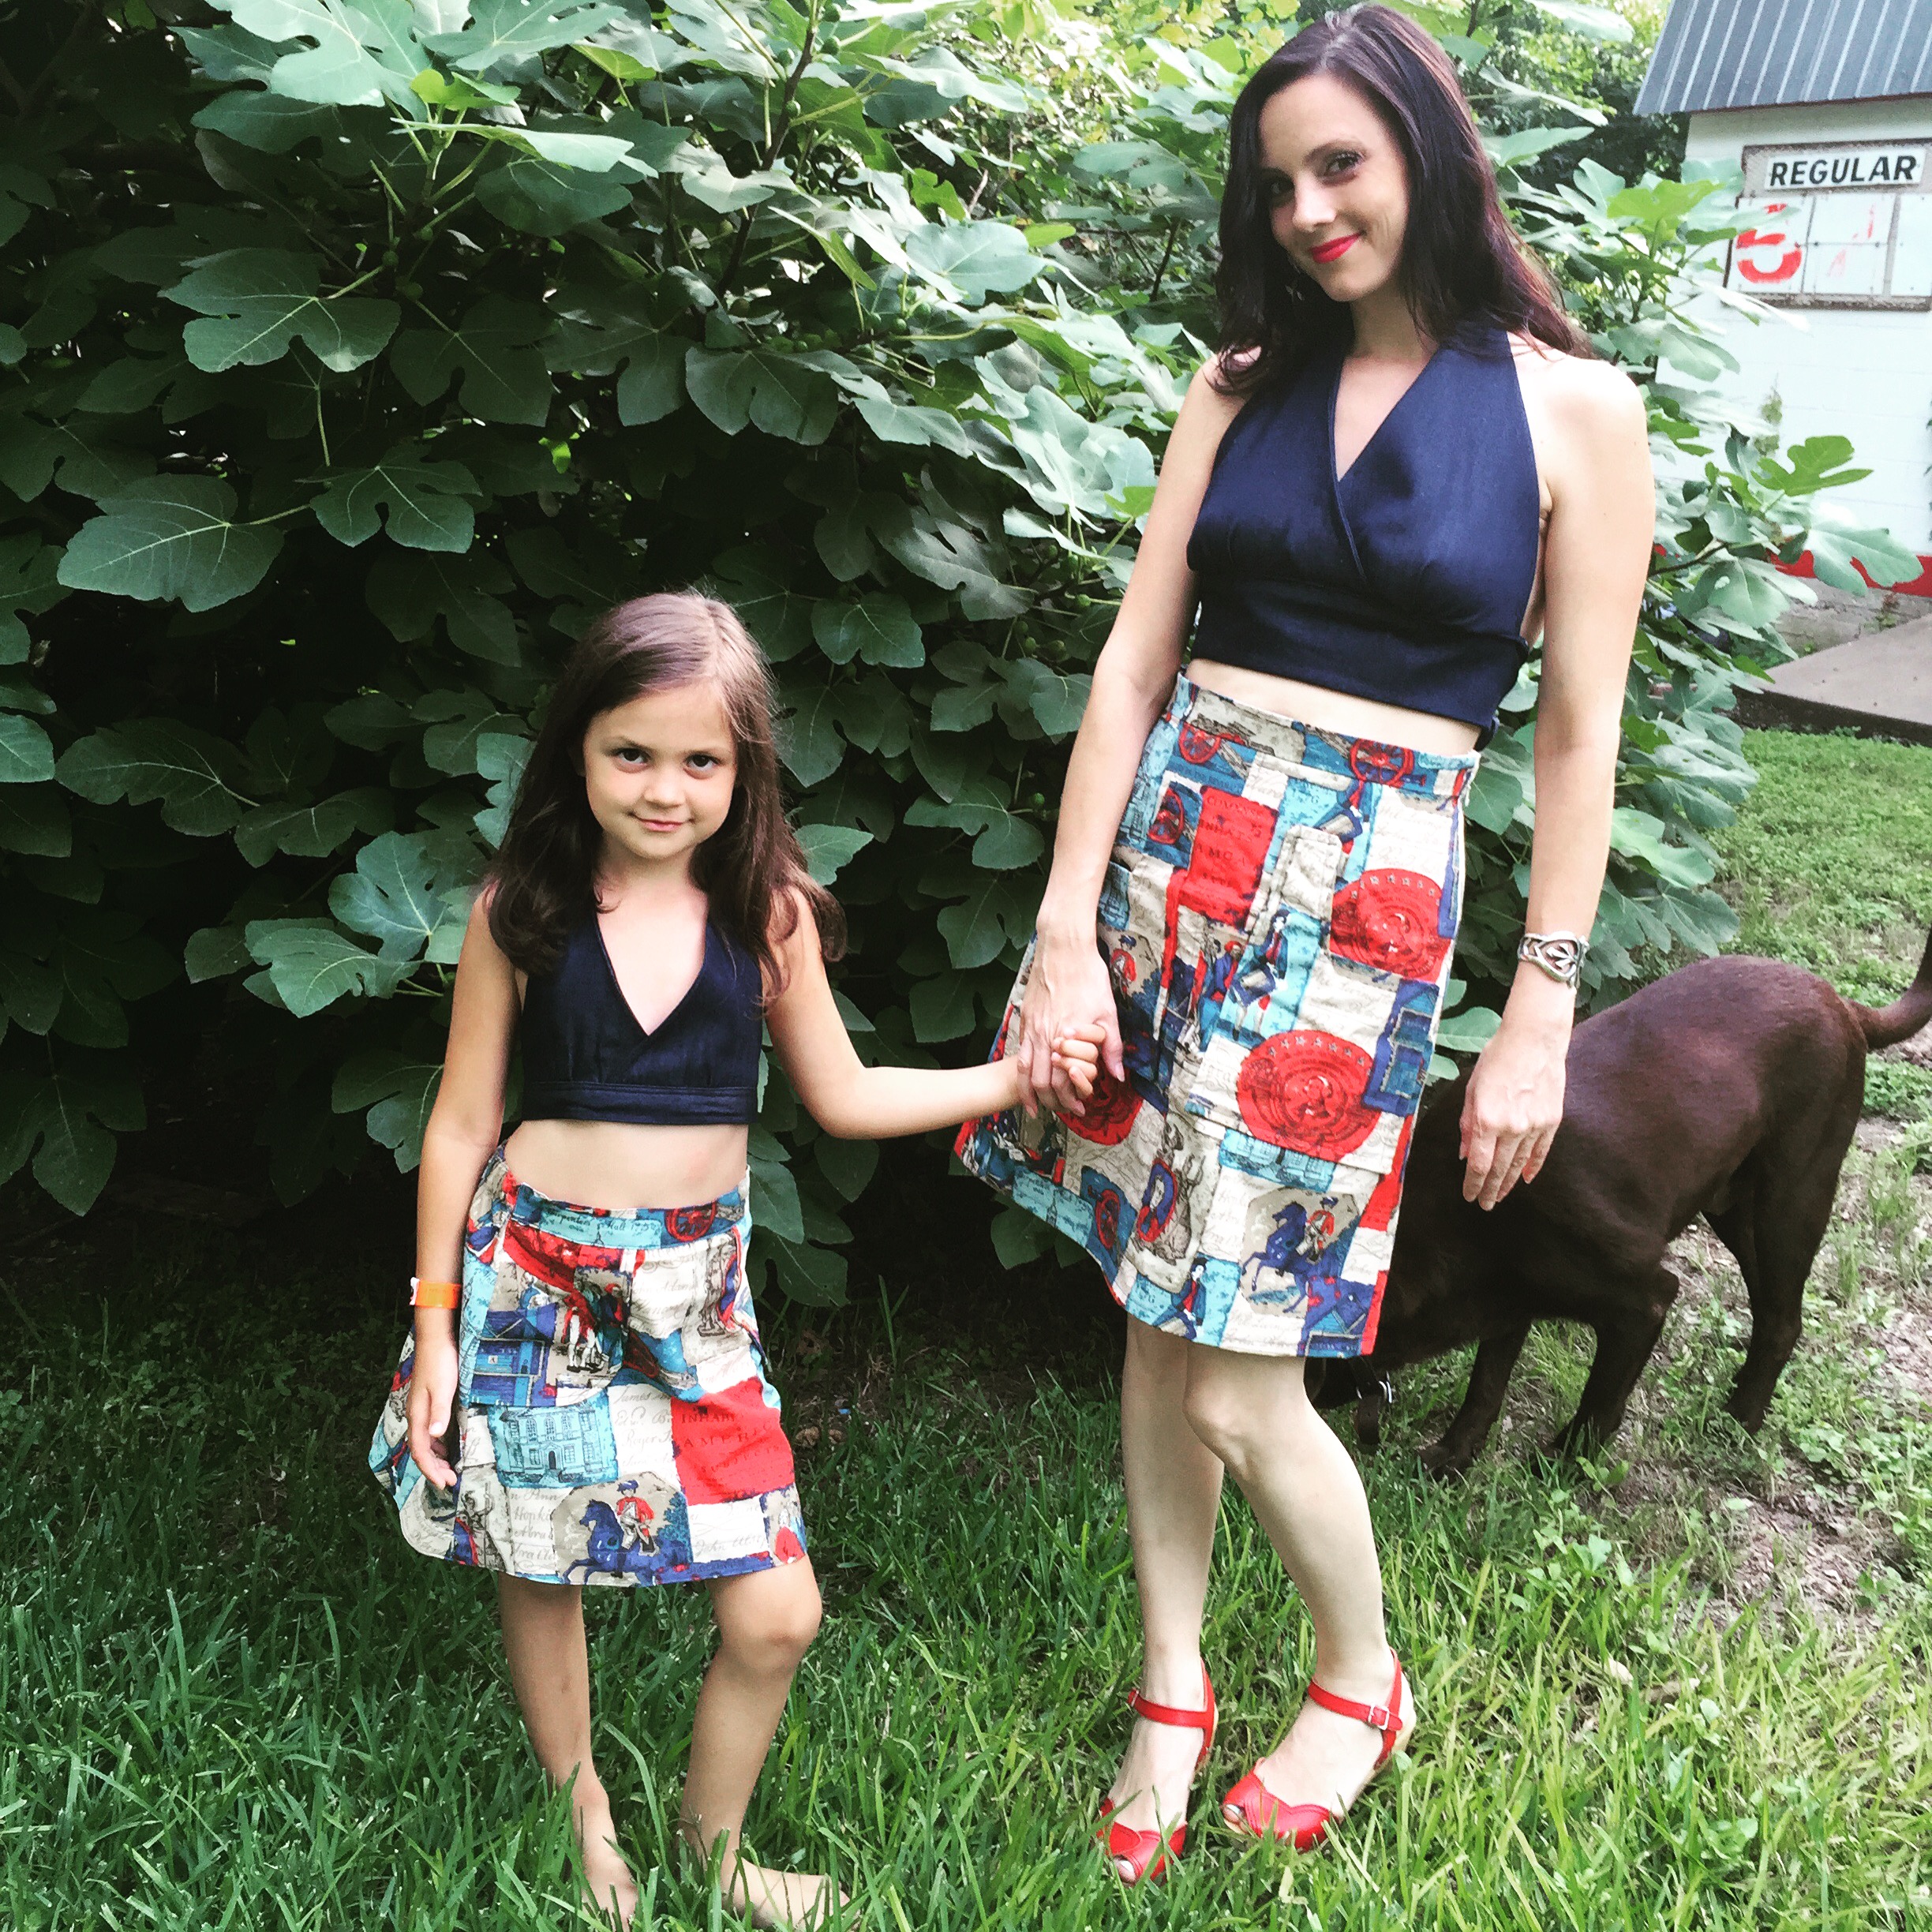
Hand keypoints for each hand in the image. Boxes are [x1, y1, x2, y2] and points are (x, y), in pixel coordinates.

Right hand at [407, 1325, 460, 1488]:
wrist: (436, 1339)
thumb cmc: (440, 1362)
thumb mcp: (443, 1388)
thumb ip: (439, 1412)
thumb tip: (435, 1436)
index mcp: (418, 1416)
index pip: (421, 1452)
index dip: (431, 1470)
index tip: (444, 1484)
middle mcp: (417, 1416)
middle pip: (421, 1451)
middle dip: (434, 1468)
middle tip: (450, 1481)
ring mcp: (421, 1409)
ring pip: (425, 1442)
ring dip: (436, 1458)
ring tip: (449, 1469)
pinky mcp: (428, 1403)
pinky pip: (430, 1431)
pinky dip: (438, 1444)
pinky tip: (448, 1445)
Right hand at [1009, 926, 1121, 1115]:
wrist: (1063, 948)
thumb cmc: (1088, 976)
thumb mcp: (1108, 1012)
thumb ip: (1112, 1047)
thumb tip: (1118, 1075)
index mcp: (1067, 1037)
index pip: (1063, 1080)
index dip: (1070, 1098)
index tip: (1078, 1107)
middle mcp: (1045, 1036)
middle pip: (1040, 1082)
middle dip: (1049, 1102)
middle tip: (1060, 1111)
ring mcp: (1031, 1028)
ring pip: (1024, 1071)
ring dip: (1028, 1093)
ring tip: (1033, 1107)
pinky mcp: (1024, 1019)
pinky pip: (1019, 1053)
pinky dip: (1022, 1072)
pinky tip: (1027, 1078)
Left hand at [1459, 1008, 1568, 1209]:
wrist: (1534, 1040)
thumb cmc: (1497, 1058)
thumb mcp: (1472, 1089)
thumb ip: (1468, 1124)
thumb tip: (1466, 1153)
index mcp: (1487, 1119)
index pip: (1479, 1164)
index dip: (1473, 1184)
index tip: (1470, 1196)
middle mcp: (1511, 1127)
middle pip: (1499, 1169)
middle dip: (1490, 1190)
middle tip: (1485, 1205)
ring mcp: (1534, 1125)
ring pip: (1520, 1164)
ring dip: (1509, 1183)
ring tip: (1502, 1196)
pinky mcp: (1552, 1120)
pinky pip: (1541, 1151)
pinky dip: (1533, 1167)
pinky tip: (1527, 1179)